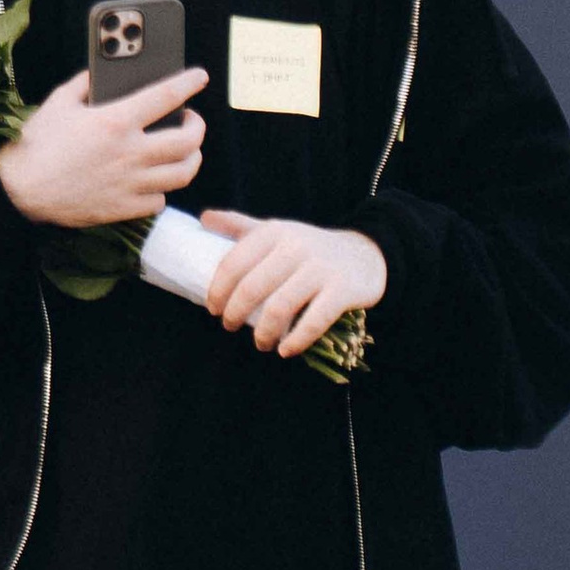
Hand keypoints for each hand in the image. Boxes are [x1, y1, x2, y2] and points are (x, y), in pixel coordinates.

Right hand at [0, 67, 207, 230]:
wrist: (18, 191)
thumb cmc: (35, 144)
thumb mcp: (58, 102)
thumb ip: (85, 83)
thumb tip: (101, 73)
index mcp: (115, 121)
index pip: (166, 96)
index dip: (189, 83)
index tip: (199, 77)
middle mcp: (130, 153)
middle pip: (188, 140)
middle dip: (197, 126)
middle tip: (190, 120)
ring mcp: (130, 183)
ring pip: (183, 172)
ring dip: (191, 158)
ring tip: (184, 150)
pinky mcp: (123, 207)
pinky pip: (159, 200)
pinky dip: (162, 188)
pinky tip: (154, 179)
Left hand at [200, 212, 385, 356]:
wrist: (365, 254)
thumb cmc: (309, 247)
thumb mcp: (276, 231)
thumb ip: (240, 226)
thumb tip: (203, 219)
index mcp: (273, 232)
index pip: (233, 263)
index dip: (217, 290)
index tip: (213, 309)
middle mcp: (295, 246)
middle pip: (251, 288)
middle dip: (234, 314)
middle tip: (229, 327)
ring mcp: (320, 268)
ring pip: (279, 308)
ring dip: (264, 333)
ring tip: (261, 343)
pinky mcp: (342, 290)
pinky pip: (313, 321)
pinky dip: (296, 341)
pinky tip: (286, 350)